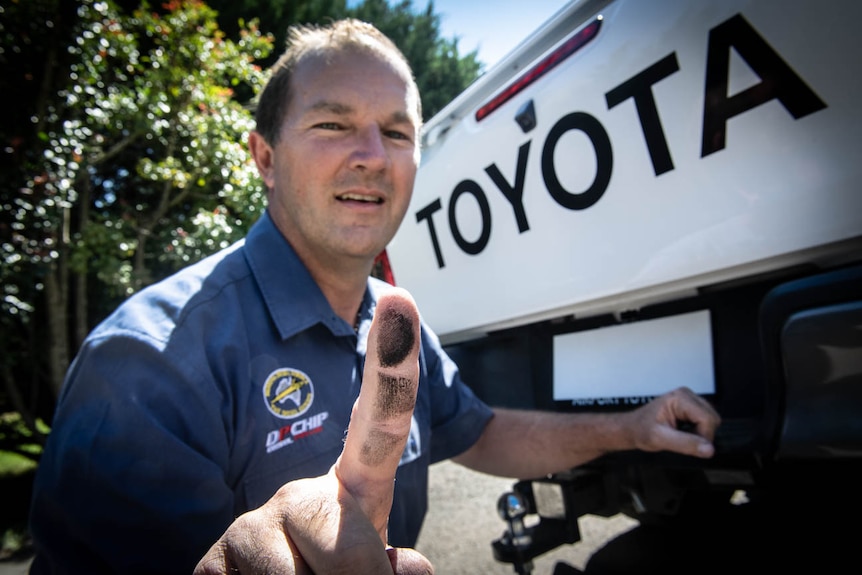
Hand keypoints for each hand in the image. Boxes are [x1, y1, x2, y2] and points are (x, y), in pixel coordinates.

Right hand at [194, 288, 432, 574]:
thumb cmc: (328, 574)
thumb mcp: (369, 559)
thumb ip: (377, 548)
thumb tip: (402, 565)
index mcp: (348, 491)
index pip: (378, 426)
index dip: (391, 364)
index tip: (401, 299)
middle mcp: (295, 498)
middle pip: (341, 539)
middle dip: (356, 572)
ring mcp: (249, 530)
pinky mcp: (209, 565)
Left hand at [626, 387, 720, 457]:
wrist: (632, 428)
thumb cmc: (641, 430)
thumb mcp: (661, 439)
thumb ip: (686, 444)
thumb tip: (709, 449)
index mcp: (680, 398)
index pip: (708, 419)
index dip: (704, 437)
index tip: (691, 446)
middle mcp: (687, 395)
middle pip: (712, 418)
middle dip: (703, 434)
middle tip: (683, 441)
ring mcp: (689, 400)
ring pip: (711, 420)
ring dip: (700, 433)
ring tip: (681, 436)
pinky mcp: (690, 407)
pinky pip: (705, 421)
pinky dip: (698, 431)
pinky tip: (683, 432)